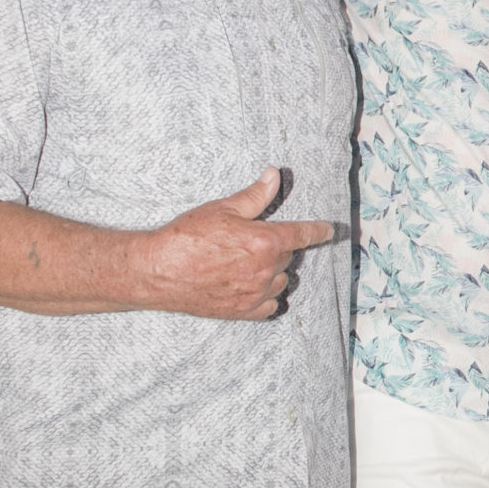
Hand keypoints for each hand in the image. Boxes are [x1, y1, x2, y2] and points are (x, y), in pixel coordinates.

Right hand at [140, 168, 338, 320]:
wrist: (159, 271)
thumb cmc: (188, 237)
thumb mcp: (224, 208)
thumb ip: (255, 195)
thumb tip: (274, 176)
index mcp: (266, 242)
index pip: (303, 234)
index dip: (319, 230)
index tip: (329, 230)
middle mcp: (266, 270)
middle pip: (288, 256)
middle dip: (279, 246)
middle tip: (255, 239)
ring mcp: (255, 293)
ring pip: (281, 281)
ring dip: (275, 271)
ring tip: (251, 262)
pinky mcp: (243, 311)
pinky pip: (269, 305)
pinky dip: (267, 296)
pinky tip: (255, 287)